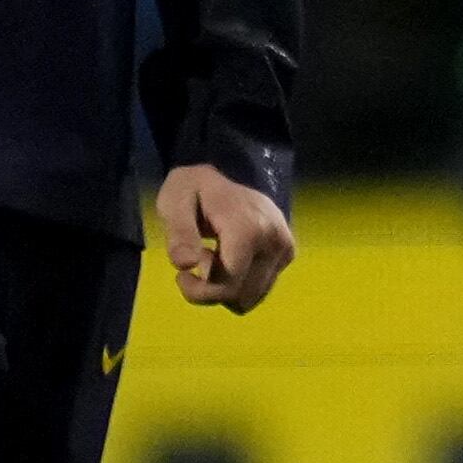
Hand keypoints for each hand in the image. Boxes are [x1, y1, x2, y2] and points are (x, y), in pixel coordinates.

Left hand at [157, 162, 296, 312]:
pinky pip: (260, 290)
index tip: (180, 275)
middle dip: (212, 288)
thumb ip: (179, 233)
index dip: (200, 292)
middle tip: (198, 259)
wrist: (226, 165)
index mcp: (249, 228)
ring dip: (226, 287)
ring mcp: (285, 248)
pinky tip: (229, 259)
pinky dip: (240, 283)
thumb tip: (185, 264)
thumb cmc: (194, 188)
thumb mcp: (175, 202)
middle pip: (242, 295)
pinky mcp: (288, 254)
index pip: (230, 284)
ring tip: (214, 256)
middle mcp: (275, 241)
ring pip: (252, 297)